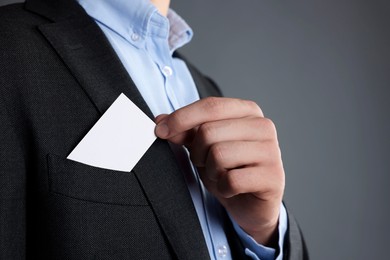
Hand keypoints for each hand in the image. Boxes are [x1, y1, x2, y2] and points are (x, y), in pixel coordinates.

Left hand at [155, 97, 284, 245]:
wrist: (251, 203)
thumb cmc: (228, 168)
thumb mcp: (203, 147)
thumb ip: (186, 131)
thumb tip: (160, 121)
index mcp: (248, 111)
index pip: (210, 105)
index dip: (181, 117)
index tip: (159, 130)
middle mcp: (263, 126)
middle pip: (209, 132)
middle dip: (198, 153)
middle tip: (206, 164)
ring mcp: (271, 151)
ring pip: (219, 155)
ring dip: (211, 171)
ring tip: (220, 175)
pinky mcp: (273, 177)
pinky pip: (231, 180)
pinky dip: (223, 188)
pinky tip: (231, 188)